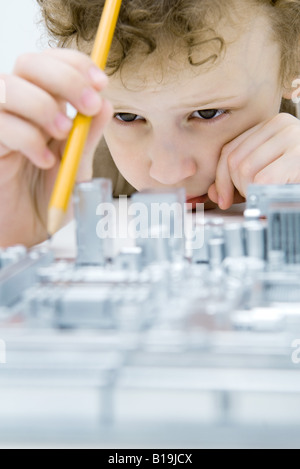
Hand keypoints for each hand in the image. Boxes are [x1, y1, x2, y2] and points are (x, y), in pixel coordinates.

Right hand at [0, 48, 112, 245]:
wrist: (29, 232)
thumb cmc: (50, 197)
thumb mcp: (78, 165)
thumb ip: (89, 135)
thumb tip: (105, 104)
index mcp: (46, 106)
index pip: (54, 64)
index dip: (77, 65)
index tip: (101, 83)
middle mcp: (21, 109)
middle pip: (30, 63)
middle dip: (65, 78)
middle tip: (88, 105)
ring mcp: (1, 123)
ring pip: (9, 86)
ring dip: (43, 106)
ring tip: (62, 134)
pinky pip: (1, 124)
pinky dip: (27, 138)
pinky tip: (43, 161)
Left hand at [208, 113, 299, 208]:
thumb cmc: (296, 176)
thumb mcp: (269, 171)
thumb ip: (240, 179)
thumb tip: (214, 193)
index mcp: (273, 125)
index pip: (230, 148)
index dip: (220, 177)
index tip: (223, 198)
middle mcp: (283, 125)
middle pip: (234, 159)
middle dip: (234, 187)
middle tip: (247, 200)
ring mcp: (293, 138)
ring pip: (245, 170)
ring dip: (249, 193)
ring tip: (265, 198)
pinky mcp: (299, 155)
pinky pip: (263, 179)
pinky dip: (261, 195)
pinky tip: (271, 198)